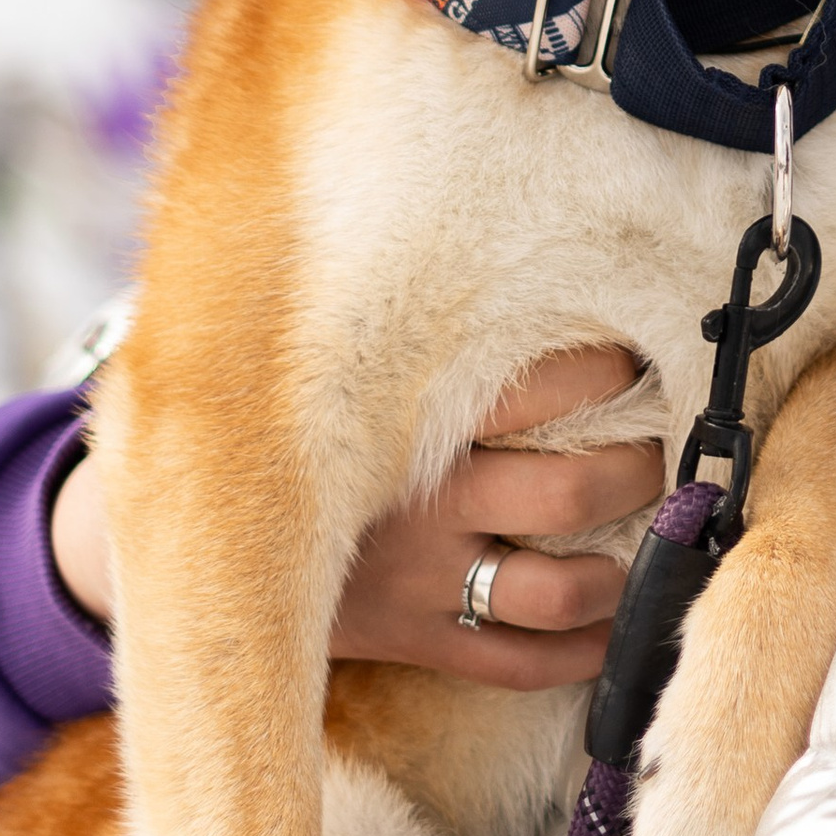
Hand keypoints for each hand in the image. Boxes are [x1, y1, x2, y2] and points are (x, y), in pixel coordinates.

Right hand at [45, 346, 665, 689]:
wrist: (163, 544)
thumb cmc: (256, 417)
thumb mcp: (301, 348)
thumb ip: (380, 299)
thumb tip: (456, 171)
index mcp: (395, 419)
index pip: (534, 389)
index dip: (606, 370)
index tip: (646, 348)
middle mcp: (420, 506)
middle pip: (571, 491)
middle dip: (638, 467)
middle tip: (672, 442)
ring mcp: (420, 585)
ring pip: (560, 586)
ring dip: (630, 562)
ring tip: (669, 530)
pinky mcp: (415, 644)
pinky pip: (520, 664)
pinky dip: (586, 651)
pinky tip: (624, 624)